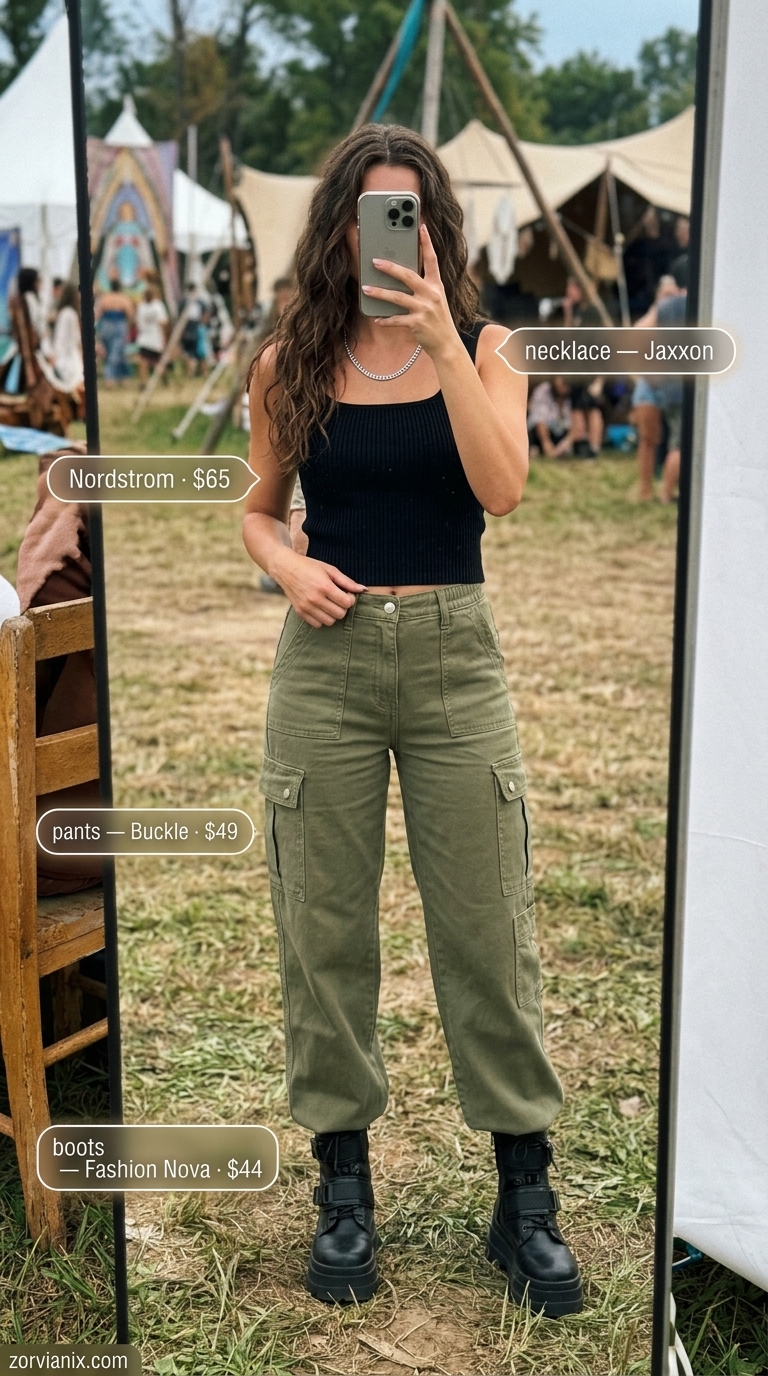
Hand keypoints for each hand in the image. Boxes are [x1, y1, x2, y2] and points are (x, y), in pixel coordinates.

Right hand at [271, 547, 364, 627]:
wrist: (286, 568)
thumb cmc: (310, 566)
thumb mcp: (330, 570)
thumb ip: (347, 581)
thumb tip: (364, 590)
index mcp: (324, 586)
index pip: (347, 603)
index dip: (350, 598)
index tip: (346, 593)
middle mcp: (315, 598)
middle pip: (340, 614)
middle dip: (343, 607)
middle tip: (338, 598)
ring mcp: (306, 607)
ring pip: (330, 622)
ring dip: (333, 614)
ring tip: (329, 603)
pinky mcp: (300, 612)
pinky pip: (318, 624)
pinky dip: (322, 619)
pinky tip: (321, 608)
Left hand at [362, 224, 460, 359]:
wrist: (447, 344)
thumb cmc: (438, 320)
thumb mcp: (435, 299)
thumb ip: (422, 287)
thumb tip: (400, 276)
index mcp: (437, 285)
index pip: (433, 259)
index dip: (427, 242)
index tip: (421, 226)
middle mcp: (432, 294)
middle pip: (408, 276)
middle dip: (390, 267)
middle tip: (374, 261)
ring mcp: (425, 309)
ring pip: (397, 298)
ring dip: (380, 293)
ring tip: (366, 289)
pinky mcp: (417, 324)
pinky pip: (396, 319)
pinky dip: (385, 319)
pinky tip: (376, 318)